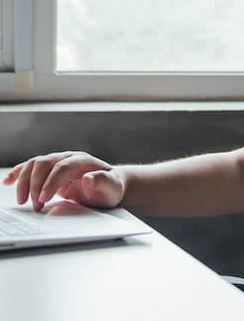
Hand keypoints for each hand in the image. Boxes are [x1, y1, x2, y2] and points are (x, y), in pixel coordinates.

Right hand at [2, 151, 126, 211]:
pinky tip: (8, 182)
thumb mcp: (112, 188)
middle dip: (36, 184)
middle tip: (35, 205)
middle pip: (45, 163)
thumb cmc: (111, 188)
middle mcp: (69, 158)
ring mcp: (58, 162)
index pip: (63, 167)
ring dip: (25, 182)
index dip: (51, 182)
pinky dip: (18, 173)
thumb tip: (88, 178)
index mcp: (83, 161)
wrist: (110, 186)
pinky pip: (31, 168)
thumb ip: (103, 182)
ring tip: (24, 201)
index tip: (44, 199)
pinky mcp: (50, 171)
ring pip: (35, 164)